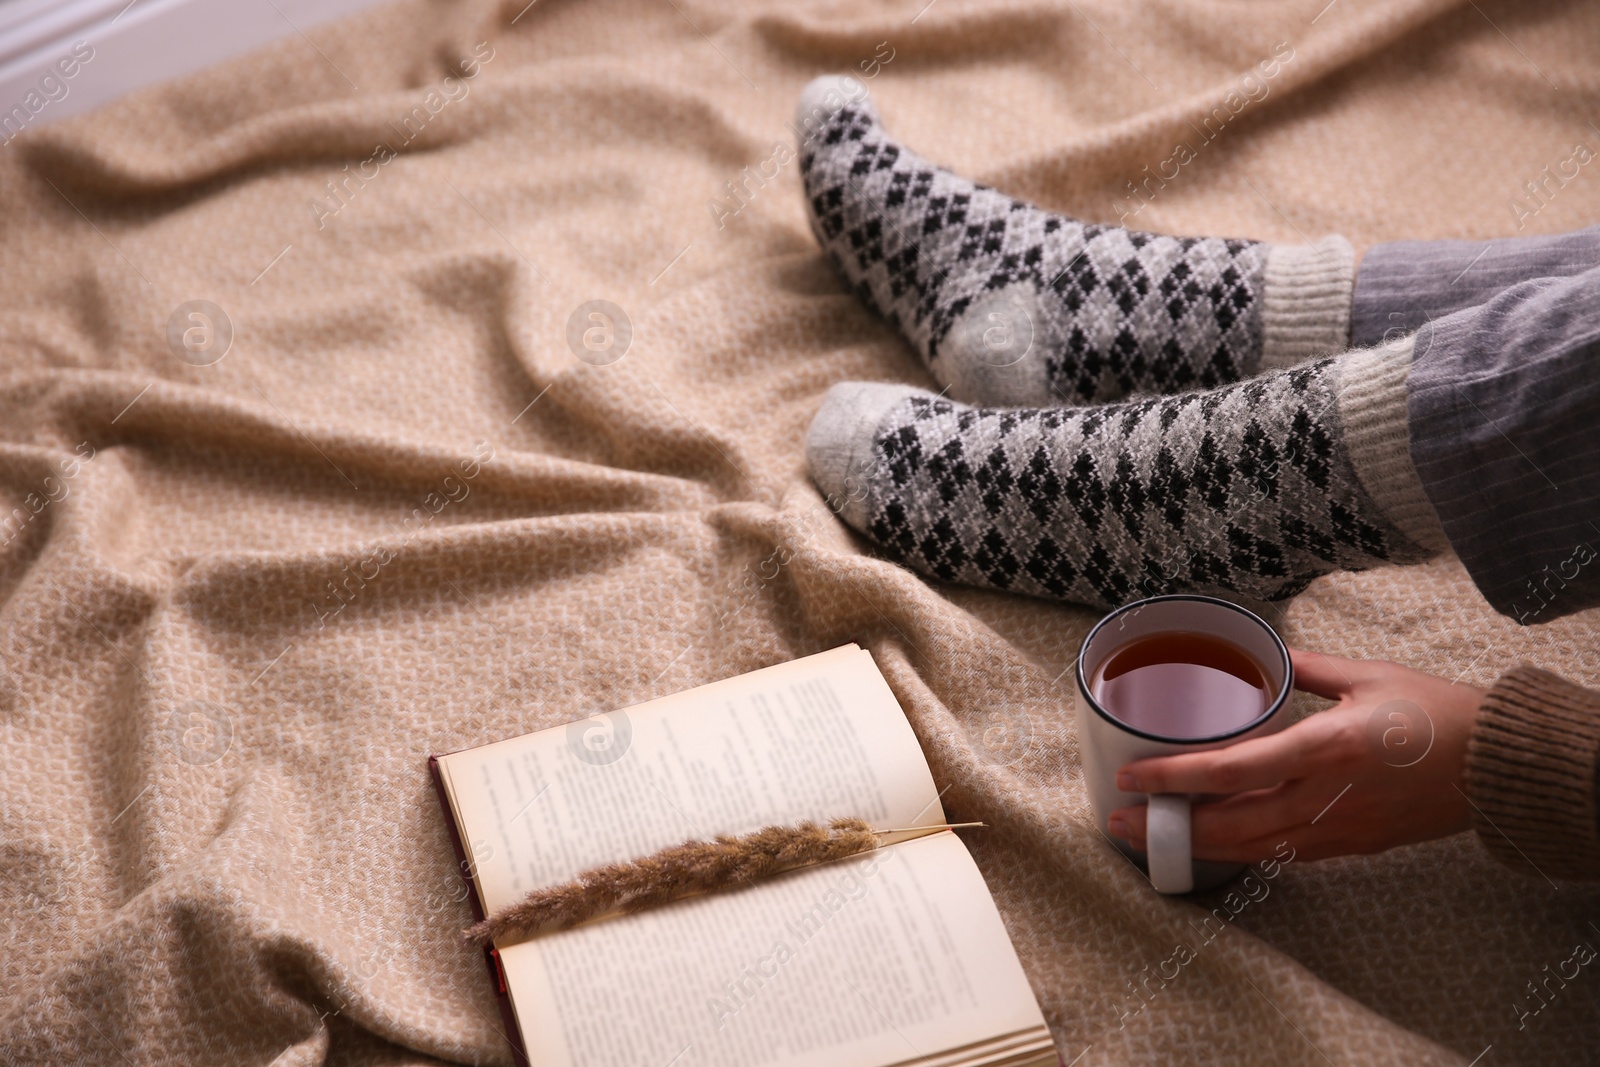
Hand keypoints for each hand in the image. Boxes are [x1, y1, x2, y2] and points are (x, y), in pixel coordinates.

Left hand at [1107, 648, 1485, 862]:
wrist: (1498, 766)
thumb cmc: (1436, 713)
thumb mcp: (1367, 675)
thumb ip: (1307, 666)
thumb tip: (1264, 652)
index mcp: (1324, 748)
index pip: (1232, 771)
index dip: (1175, 778)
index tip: (1132, 778)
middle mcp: (1325, 798)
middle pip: (1229, 826)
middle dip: (1169, 828)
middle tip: (1119, 822)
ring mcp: (1338, 829)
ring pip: (1252, 849)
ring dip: (1197, 846)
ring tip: (1151, 837)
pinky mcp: (1351, 846)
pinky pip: (1283, 855)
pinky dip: (1241, 851)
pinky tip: (1212, 841)